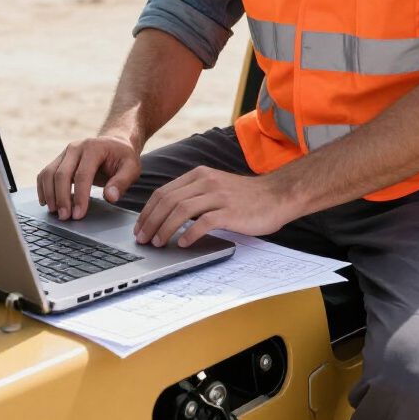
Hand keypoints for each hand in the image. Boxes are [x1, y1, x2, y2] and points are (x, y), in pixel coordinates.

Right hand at [36, 135, 140, 221]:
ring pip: (49, 173)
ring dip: (49, 194)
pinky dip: (43, 188)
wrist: (114, 144)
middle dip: (61, 198)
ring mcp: (65, 153)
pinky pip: (45, 174)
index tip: (79, 215)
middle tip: (65, 218)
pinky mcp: (59, 160)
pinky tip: (47, 203)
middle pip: (61, 174)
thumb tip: (110, 197)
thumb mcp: (131, 168)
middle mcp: (76, 147)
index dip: (80, 196)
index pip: (82, 174)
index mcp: (94, 147)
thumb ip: (122, 182)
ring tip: (56, 213)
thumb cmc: (123, 158)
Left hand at [134, 167, 292, 248]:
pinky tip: (183, 244)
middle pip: (168, 200)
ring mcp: (218, 195)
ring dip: (164, 229)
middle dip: (151, 221)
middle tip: (143, 238)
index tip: (140, 226)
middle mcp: (206, 181)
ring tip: (158, 243)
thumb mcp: (216, 187)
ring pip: (181, 210)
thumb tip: (169, 215)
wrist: (278, 195)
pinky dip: (189, 234)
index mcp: (199, 175)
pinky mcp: (230, 211)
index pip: (164, 191)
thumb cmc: (247, 196)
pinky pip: (203, 222)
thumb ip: (195, 195)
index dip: (147, 210)